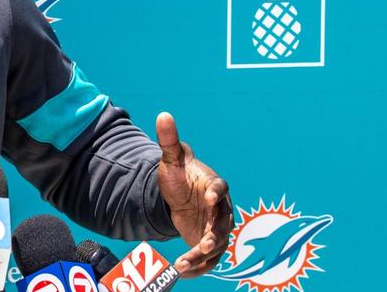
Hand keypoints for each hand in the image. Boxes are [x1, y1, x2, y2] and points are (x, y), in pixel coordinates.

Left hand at [155, 112, 233, 277]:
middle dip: (214, 235)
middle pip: (224, 223)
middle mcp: (220, 208)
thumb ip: (169, 141)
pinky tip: (183, 271)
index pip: (220, 188)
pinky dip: (198, 266)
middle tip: (202, 245)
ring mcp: (216, 227)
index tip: (210, 198)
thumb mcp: (170, 159)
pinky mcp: (208, 242)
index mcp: (213, 185)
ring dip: (203, 256)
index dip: (217, 193)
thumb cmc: (179, 175)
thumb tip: (163, 115)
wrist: (180, 194)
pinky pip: (208, 258)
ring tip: (184, 263)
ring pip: (216, 244)